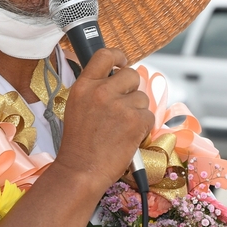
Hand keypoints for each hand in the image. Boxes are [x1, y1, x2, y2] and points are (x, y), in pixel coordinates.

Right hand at [56, 48, 153, 189]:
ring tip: (121, 127)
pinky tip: (128, 136)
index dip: (118, 56)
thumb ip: (95, 90)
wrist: (81, 170)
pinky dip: (143, 127)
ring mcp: (120, 106)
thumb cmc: (79, 144)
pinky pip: (149, 116)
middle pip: (131, 75)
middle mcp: (101, 92)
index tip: (123, 61)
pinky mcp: (135, 121)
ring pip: (142, 98)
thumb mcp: (77, 107)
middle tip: (124, 106)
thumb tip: (116, 79)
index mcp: (84, 86)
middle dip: (132, 89)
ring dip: (137, 111)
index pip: (105, 55)